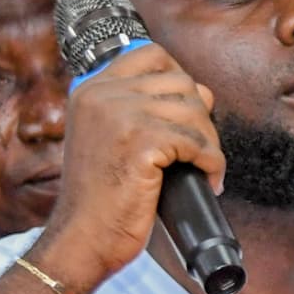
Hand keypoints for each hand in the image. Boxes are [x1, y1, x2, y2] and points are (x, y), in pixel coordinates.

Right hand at [28, 42, 222, 293]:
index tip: (187, 109)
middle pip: (180, 82)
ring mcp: (120, 115)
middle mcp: (102, 94)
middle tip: (200, 150)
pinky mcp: (140, 142)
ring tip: (205, 168)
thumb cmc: (99, 199)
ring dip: (209, 142)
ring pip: (194, 110)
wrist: (82, 238)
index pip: (150, 55)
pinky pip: (197, 142)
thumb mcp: (106, 139)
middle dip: (201, 116)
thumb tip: (202, 92)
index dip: (178, 77)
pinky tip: (209, 180)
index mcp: (90, 89)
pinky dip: (212, 163)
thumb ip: (138, 109)